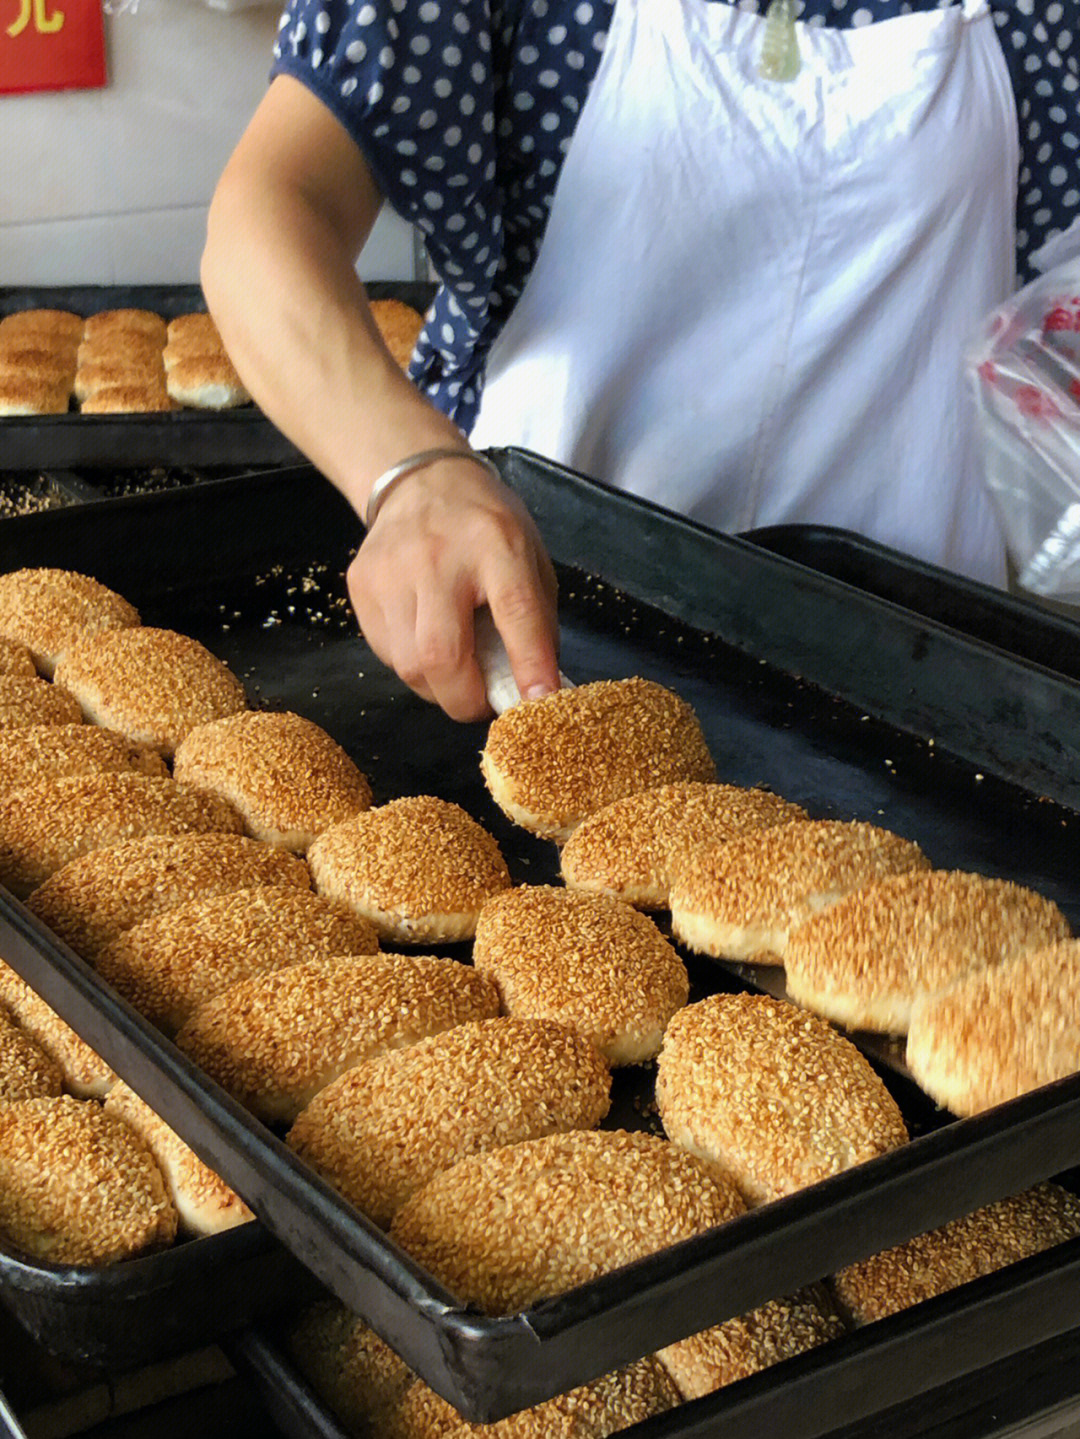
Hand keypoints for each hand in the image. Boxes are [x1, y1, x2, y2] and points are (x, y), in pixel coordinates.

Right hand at [347, 454, 561, 720]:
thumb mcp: (528, 559)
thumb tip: (537, 692)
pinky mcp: (361, 585)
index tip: (536, 703)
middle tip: (481, 702)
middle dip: (465, 700)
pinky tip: (425, 640)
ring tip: (456, 670)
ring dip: (437, 687)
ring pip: (408, 666)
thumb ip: (535, 624)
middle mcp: (439, 556)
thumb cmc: (485, 528)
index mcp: (496, 544)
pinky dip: (411, 666)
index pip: (516, 612)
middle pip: (442, 655)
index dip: (528, 665)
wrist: (421, 481)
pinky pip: (386, 654)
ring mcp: (391, 571)